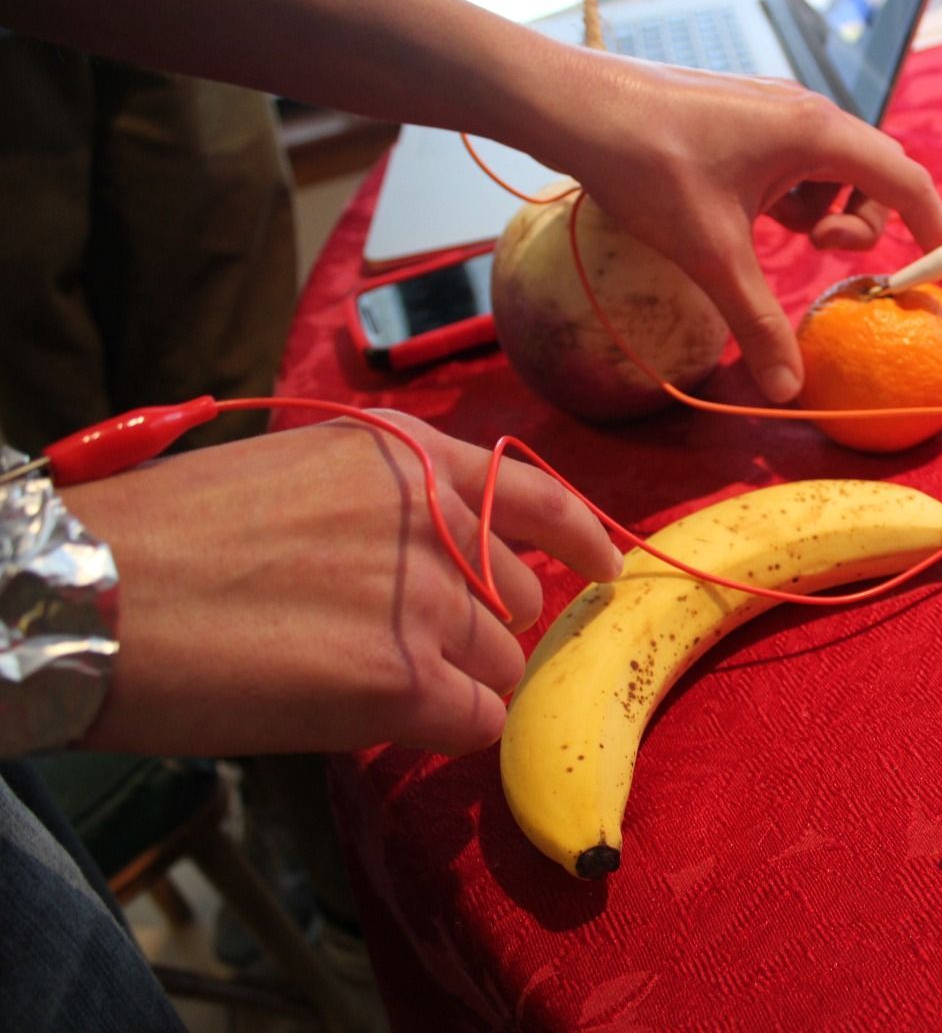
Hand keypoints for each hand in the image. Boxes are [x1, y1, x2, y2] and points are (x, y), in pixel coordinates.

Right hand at [60, 413, 621, 756]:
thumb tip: (441, 569)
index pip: (536, 496)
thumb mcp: (300, 479)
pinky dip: (440, 729)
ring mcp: (427, 598)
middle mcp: (435, 517)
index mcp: (408, 456)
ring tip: (363, 680)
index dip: (582, 539)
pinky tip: (375, 717)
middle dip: (481, 630)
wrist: (89, 592)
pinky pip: (471, 723)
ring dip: (452, 685)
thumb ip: (390, 511)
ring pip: (497, 668)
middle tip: (406, 645)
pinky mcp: (403, 680)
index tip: (609, 568)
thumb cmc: (171, 537)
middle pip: (518, 601)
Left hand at [540, 55, 941, 403]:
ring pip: (831, 172)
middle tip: (826, 257)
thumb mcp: (712, 254)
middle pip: (874, 174)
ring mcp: (773, 116)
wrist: (579, 110)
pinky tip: (754, 222)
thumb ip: (758, 321)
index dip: (937, 232)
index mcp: (816, 132)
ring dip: (824, 213)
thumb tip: (789, 388)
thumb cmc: (649, 166)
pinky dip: (791, 201)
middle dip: (866, 225)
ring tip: (785, 239)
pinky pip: (794, 167)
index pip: (906, 181)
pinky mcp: (745, 125)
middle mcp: (805, 114)